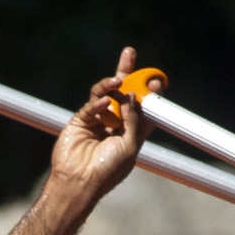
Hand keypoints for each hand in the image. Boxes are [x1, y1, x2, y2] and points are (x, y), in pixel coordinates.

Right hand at [49, 46, 150, 200]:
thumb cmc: (107, 171)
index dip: (150, 93)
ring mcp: (98, 121)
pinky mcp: (81, 121)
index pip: (144, 108)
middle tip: (129, 53)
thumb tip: (134, 97)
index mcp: (132, 134)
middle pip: (123, 93)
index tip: (157, 80)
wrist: (78, 182)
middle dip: (127, 73)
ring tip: (117, 79)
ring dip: (112, 84)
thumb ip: (133, 120)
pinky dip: (98, 102)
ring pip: (106, 94)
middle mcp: (116, 124)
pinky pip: (91, 105)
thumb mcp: (129, 146)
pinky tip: (104, 103)